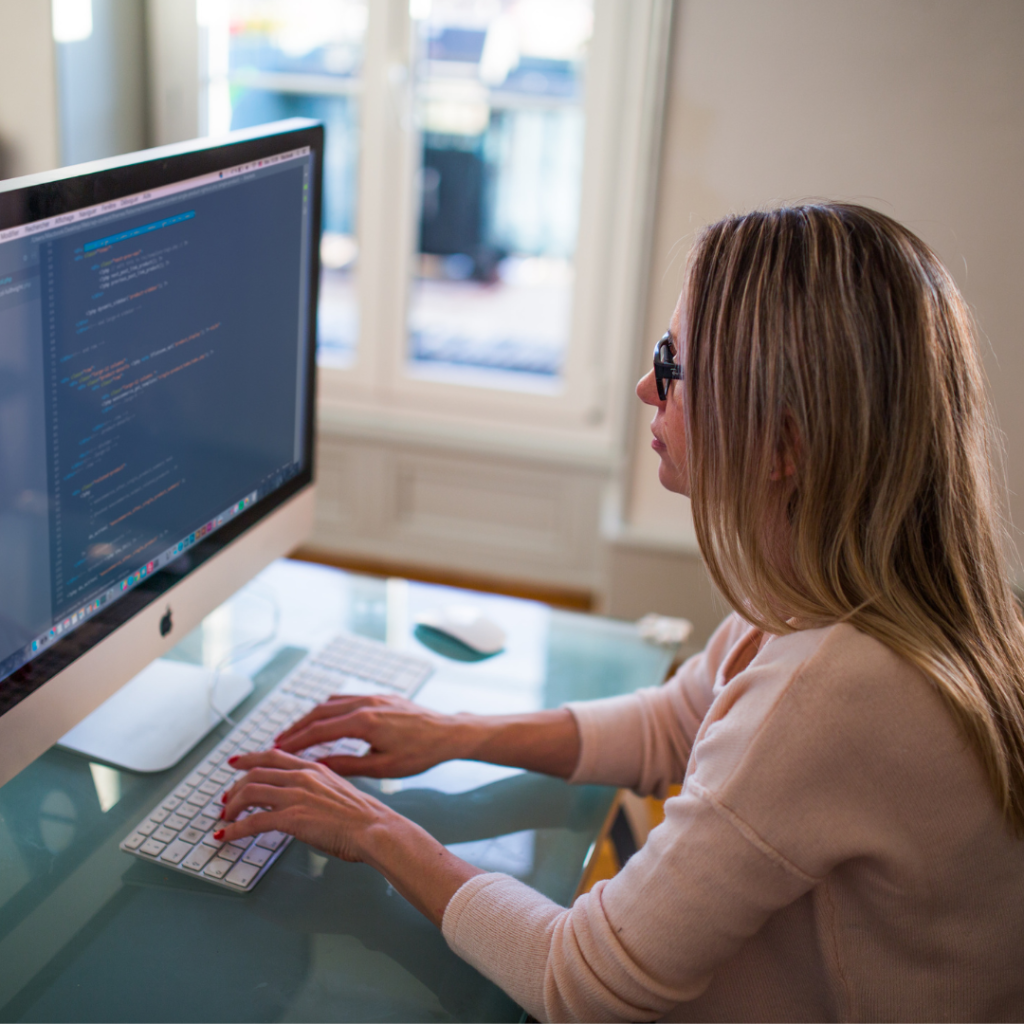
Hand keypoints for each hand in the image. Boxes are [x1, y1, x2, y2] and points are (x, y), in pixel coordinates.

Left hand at [217, 749, 396, 860]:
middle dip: (234, 786)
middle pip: (256, 772)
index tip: (236, 762)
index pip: (274, 756)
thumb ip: (318, 789)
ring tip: (225, 819)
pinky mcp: (292, 818)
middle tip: (225, 799)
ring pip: (250, 792)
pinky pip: (253, 821)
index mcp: (314, 768)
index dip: (250, 757)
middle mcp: (302, 776)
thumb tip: (303, 798)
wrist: (375, 828)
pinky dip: (235, 829)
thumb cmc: (364, 817)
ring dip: (232, 806)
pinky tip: (226, 836)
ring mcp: (296, 796)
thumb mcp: (339, 790)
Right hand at [273, 694, 462, 777]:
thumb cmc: (421, 753)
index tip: (276, 750)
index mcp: (365, 722)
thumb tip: (317, 767)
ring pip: (332, 702)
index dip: (295, 741)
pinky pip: (346, 697)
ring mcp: (373, 696)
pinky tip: (323, 717)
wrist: (449, 732)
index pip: (319, 729)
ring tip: (294, 732)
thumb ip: (347, 765)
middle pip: (320, 712)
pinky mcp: (381, 696)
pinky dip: (329, 707)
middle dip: (296, 727)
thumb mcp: (382, 768)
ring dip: (310, 716)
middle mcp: (366, 703)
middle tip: (277, 742)